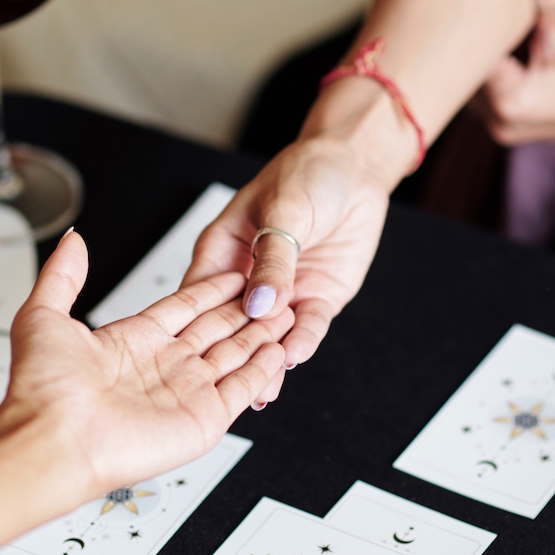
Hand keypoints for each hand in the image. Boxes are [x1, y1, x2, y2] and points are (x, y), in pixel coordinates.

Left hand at [3, 230, 292, 505]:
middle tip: (273, 289)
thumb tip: (72, 240)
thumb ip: (63, 276)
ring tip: (286, 312)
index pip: (183, 307)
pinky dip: (262, 370)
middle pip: (215, 329)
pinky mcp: (203, 419)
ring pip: (234, 355)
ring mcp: (185, 393)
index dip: (211, 290)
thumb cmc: (41, 391)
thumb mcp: (43, 316)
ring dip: (260, 334)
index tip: (235, 272)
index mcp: (131, 341)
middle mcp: (162, 366)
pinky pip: (241, 389)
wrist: (52, 442)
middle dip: (245, 309)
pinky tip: (280, 350)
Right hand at [182, 136, 390, 374]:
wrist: (357, 169)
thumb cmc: (308, 173)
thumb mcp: (284, 210)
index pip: (202, 295)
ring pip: (270, 333)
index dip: (198, 324)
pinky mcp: (315, 299)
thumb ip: (273, 260)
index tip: (197, 353)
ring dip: (267, 358)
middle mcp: (248, 278)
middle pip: (234, 323)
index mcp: (222, 251)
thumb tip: (259, 304)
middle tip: (229, 384)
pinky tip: (294, 356)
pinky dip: (302, 342)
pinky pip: (307, 326)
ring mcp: (283, 292)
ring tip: (263, 385)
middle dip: (233, 353)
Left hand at [475, 0, 554, 144]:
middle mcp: (497, 122)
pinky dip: (489, 68)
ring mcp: (498, 128)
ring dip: (479, 54)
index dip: (469, 20)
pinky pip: (480, 91)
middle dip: (473, 36)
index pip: (466, 53)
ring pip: (470, 81)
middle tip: (479, 4)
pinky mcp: (504, 126)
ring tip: (504, 32)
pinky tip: (507, 49)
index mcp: (510, 100)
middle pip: (463, 69)